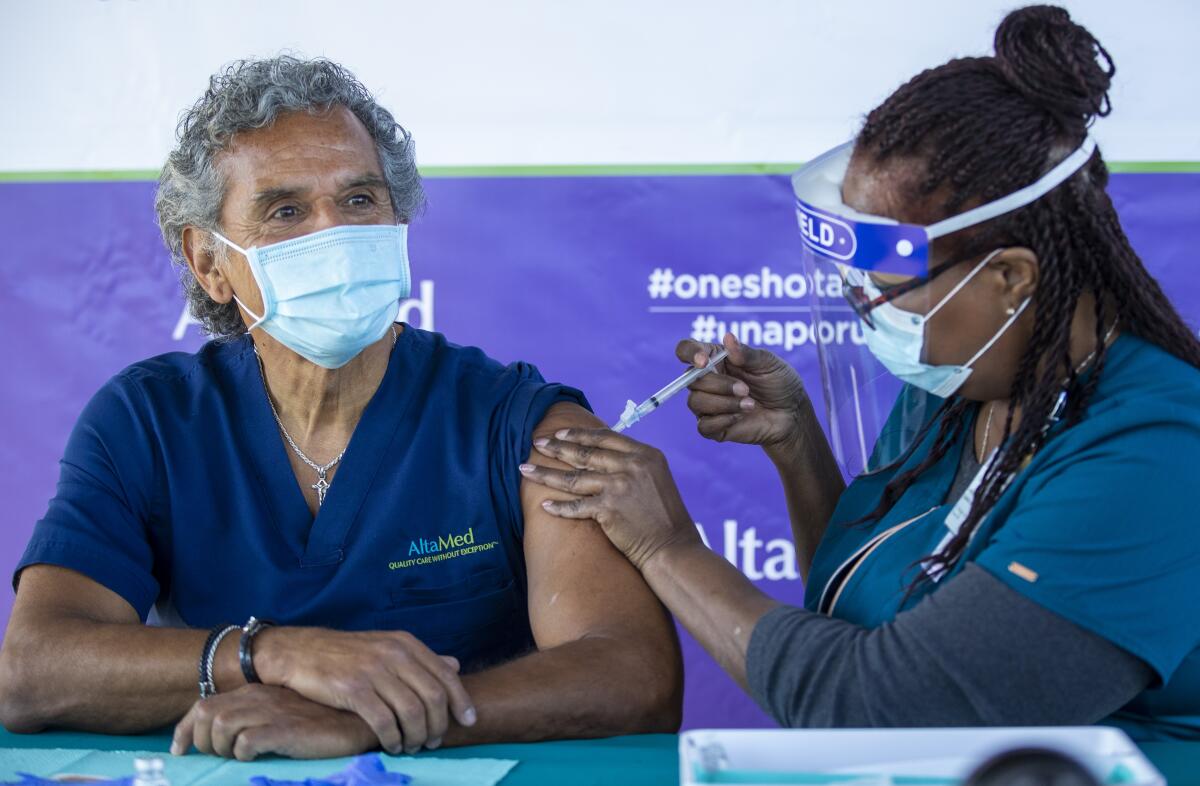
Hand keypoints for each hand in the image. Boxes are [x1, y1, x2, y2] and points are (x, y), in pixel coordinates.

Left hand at [171, 684, 374, 760]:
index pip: (205, 705)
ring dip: (220, 748)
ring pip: (221, 726)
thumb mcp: (280, 715)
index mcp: (255, 692)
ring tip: (236, 757)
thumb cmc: (319, 722)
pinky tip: (255, 757)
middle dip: (202, 741)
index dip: (184, 729)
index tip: (179, 750)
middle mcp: (259, 697)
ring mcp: (272, 712)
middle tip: (215, 758)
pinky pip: (246, 742)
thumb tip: (223, 739)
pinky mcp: (285, 729)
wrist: (355, 721)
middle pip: (207, 715)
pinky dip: (242, 754)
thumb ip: (255, 718)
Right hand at [252, 627, 475, 753]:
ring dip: (417, 736)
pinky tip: (392, 746)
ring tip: (412, 747)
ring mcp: (373, 671)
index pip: (445, 674)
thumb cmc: (346, 654)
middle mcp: (394, 654)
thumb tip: (455, 665)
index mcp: (405, 643)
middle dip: (438, 725)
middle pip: (433, 696)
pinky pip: (384, 721)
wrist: (299, 652)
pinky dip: (393, 738)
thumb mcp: (387, 647)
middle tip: (433, 742)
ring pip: (412, 711)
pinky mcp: (353, 689)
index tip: (468, 721)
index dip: (461, 701)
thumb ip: (420, 659)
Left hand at [520, 429, 698, 570]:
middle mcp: (632, 466)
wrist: (672, 548)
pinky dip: (559, 507)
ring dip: (546, 474)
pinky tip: (544, 505)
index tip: (561, 433)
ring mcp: (619, 486)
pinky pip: (576, 506)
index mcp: (645, 454)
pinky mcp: (608, 509)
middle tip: (537, 443)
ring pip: (573, 477)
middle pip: (585, 453)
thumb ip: (633, 465)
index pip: (605, 437)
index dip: (579, 434)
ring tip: (526, 469)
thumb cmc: (665, 517)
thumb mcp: (656, 478)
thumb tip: (604, 456)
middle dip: (556, 447)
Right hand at [677, 332, 808, 451]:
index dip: (690, 353)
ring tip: (749, 404)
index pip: (686, 350)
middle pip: (691, 380)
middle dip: (719, 385)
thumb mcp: (768, 363)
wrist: (792, 414)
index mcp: (715, 359)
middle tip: (746, 389)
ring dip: (723, 403)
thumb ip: (746, 353)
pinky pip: (703, 426)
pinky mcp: (714, 427)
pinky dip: (722, 420)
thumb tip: (728, 338)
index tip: (703, 362)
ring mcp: (709, 404)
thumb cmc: (779, 383)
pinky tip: (740, 416)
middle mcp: (707, 380)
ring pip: (695, 402)